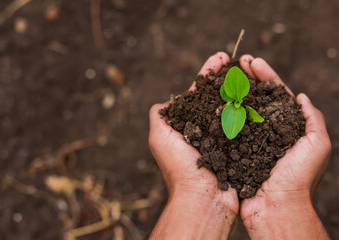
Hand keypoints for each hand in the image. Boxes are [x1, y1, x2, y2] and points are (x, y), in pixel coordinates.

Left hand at [149, 52, 237, 239]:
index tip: (221, 56)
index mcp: (187, 122)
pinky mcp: (238, 146)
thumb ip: (159, 114)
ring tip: (250, 70)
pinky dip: (250, 107)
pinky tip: (257, 94)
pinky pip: (245, 122)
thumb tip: (163, 103)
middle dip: (227, 75)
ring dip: (240, 87)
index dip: (209, 72)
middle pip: (217, 94)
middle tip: (238, 59)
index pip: (198, 90)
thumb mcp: (159, 136)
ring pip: (232, 105)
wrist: (203, 198)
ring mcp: (223, 135)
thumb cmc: (180, 167)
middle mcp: (205, 126)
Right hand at [239, 55, 330, 239]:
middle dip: (248, 77)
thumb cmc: (298, 177)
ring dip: (234, 90)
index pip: (277, 93)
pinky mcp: (235, 148)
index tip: (254, 61)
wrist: (275, 206)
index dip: (266, 75)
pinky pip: (228, 126)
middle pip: (257, 96)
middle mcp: (268, 128)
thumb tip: (301, 96)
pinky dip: (222, 111)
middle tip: (236, 62)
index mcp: (288, 125)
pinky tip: (215, 99)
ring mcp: (250, 137)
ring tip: (224, 74)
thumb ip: (313, 119)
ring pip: (241, 107)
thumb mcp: (317, 145)